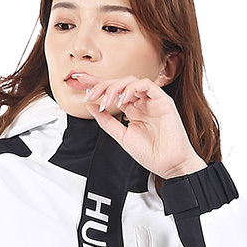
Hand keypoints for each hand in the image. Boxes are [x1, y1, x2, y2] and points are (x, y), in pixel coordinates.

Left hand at [76, 73, 206, 177]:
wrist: (169, 165)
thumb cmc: (150, 154)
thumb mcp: (121, 137)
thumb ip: (107, 122)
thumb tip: (91, 106)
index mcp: (132, 110)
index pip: (112, 93)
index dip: (95, 85)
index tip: (78, 83)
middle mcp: (141, 103)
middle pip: (118, 84)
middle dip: (100, 85)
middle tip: (88, 92)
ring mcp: (152, 101)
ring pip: (130, 82)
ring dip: (114, 88)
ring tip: (106, 101)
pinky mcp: (163, 101)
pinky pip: (147, 85)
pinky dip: (132, 89)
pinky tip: (122, 99)